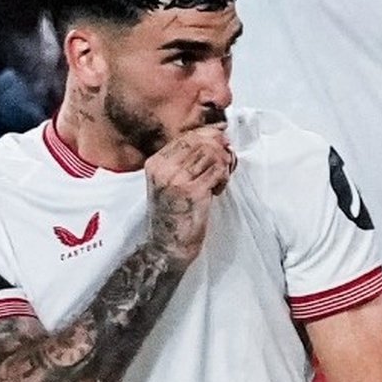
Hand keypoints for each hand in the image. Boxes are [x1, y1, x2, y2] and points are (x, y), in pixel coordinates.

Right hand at [144, 126, 233, 264]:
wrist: (168, 246)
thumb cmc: (175, 214)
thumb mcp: (172, 182)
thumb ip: (188, 160)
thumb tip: (218, 135)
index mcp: (156, 163)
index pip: (187, 137)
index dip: (209, 137)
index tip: (222, 145)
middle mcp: (163, 169)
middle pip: (201, 142)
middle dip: (219, 150)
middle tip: (226, 165)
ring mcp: (176, 179)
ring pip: (211, 153)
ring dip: (223, 165)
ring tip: (218, 181)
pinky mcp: (193, 192)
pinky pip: (218, 170)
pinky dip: (224, 177)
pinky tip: (217, 190)